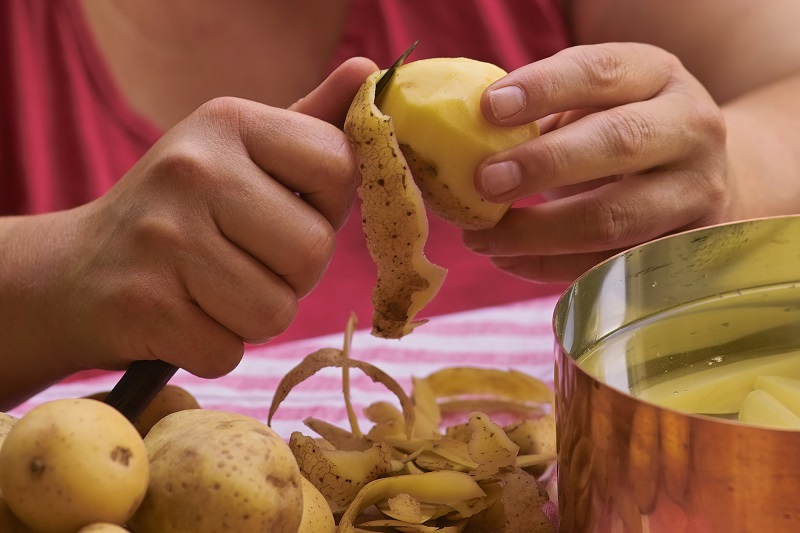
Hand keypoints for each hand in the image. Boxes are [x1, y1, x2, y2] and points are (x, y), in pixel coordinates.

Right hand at [0, 58, 376, 403]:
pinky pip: (229, 352)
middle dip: (291, 274)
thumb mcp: (240, 153)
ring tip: (210, 289)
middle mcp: (193, 169)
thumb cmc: (183, 213)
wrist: (75, 271)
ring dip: (253, 316)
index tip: (283, 211)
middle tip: (241, 260)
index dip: (325, 207)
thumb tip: (369, 74)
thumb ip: (310, 122)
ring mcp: (164, 237)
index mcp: (228, 121)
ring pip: (276, 312)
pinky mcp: (144, 305)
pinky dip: (213, 347)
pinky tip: (181, 316)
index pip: (340, 167)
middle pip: (313, 251)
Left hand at [465, 43, 728, 282]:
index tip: (488, 108)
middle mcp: (690, 128)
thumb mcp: (598, 102)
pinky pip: (608, 265)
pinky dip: (549, 267)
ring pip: (614, 218)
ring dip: (538, 232)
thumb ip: (546, 114)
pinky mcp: (682, 249)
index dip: (544, 88)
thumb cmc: (623, 129)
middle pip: (618, 143)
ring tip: (481, 237)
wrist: (700, 173)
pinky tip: (507, 259)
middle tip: (484, 182)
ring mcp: (696, 192)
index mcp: (658, 75)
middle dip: (544, 164)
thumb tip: (460, 141)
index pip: (601, 73)